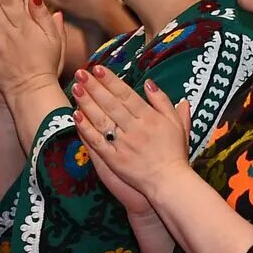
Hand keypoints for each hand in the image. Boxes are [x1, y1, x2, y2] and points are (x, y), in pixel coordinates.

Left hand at [69, 64, 191, 199]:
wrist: (170, 182)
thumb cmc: (175, 153)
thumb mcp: (177, 124)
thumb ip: (163, 102)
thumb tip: (150, 82)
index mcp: (150, 118)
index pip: (126, 95)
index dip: (111, 81)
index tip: (98, 69)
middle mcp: (135, 129)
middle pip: (111, 105)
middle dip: (95, 87)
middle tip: (80, 73)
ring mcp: (123, 145)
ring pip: (102, 121)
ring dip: (87, 104)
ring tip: (76, 89)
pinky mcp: (114, 160)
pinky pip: (97, 143)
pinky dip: (86, 130)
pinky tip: (76, 117)